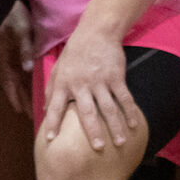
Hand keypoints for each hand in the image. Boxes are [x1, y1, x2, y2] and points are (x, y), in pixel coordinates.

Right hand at [0, 1, 34, 115]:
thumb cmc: (10, 13)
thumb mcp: (20, 29)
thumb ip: (24, 48)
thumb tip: (27, 69)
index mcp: (2, 56)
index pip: (9, 82)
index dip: (15, 96)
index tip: (20, 111)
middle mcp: (0, 58)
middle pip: (10, 82)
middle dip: (19, 97)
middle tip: (28, 112)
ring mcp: (2, 53)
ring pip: (11, 76)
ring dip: (19, 88)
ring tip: (28, 101)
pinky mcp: (5, 47)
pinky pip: (12, 67)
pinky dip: (18, 77)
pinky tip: (24, 80)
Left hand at [41, 22, 139, 149]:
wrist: (97, 31)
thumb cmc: (75, 52)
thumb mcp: (58, 68)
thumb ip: (52, 90)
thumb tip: (44, 112)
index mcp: (65, 83)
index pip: (56, 106)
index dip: (53, 123)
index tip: (51, 140)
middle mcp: (82, 84)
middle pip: (87, 111)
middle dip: (93, 131)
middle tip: (98, 148)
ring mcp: (101, 80)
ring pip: (109, 107)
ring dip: (115, 125)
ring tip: (120, 142)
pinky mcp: (116, 76)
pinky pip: (124, 97)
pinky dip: (130, 111)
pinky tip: (134, 124)